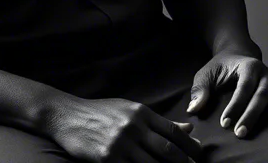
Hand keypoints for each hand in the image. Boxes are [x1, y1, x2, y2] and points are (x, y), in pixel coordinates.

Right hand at [45, 96, 204, 161]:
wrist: (67, 116)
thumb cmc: (101, 112)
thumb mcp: (131, 110)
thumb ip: (158, 121)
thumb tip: (188, 128)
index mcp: (142, 113)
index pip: (173, 131)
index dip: (190, 145)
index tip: (199, 155)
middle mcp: (134, 127)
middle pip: (168, 150)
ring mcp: (120, 144)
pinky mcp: (107, 159)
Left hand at [187, 51, 267, 137]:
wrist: (239, 55)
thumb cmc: (221, 68)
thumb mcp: (206, 74)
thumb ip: (200, 89)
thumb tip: (194, 108)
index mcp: (248, 66)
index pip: (243, 87)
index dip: (235, 105)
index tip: (225, 123)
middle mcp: (266, 73)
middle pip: (262, 94)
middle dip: (252, 114)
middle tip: (242, 133)